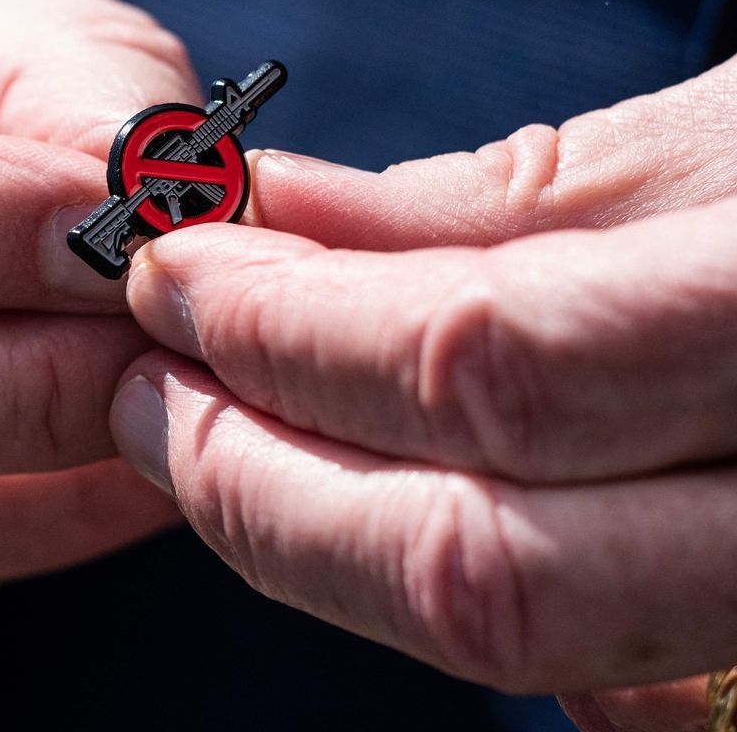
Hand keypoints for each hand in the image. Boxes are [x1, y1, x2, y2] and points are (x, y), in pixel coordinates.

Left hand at [110, 55, 736, 727]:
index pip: (491, 376)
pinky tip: (344, 491)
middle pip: (486, 574)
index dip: (290, 330)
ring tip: (204, 427)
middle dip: (259, 472)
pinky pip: (577, 676)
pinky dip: (415, 577)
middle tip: (154, 378)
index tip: (172, 273)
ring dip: (305, 530)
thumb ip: (480, 211)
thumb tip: (260, 218)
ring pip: (517, 640)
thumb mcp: (708, 159)